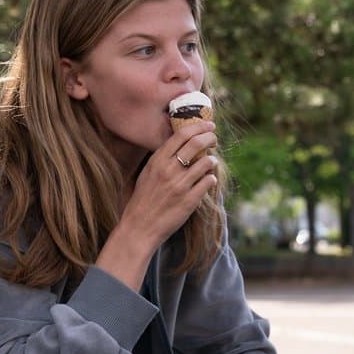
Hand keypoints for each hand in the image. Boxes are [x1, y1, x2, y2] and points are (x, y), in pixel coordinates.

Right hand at [122, 119, 219, 244]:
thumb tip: (182, 144)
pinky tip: (208, 180)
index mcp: (157, 161)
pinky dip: (211, 178)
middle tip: (214, 138)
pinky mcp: (190, 200)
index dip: (199, 126)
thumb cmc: (143, 200)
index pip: (182, 135)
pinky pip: (209, 182)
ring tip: (211, 162)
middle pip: (197, 143)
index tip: (208, 125)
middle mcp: (169, 170)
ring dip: (212, 160)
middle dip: (210, 137)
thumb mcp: (147, 173)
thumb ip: (162, 158)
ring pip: (206, 162)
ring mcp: (180, 185)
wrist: (139, 227)